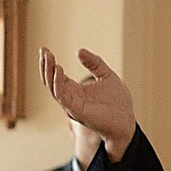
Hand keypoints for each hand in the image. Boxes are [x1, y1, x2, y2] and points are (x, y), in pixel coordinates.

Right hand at [40, 44, 136, 158]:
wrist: (127, 121)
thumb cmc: (118, 102)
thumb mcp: (106, 75)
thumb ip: (94, 63)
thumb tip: (79, 51)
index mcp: (75, 90)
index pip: (56, 75)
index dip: (50, 62)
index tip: (45, 48)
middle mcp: (70, 98)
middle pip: (50, 81)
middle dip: (45, 65)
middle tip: (44, 50)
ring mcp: (72, 106)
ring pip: (53, 88)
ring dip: (49, 72)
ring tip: (49, 57)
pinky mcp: (78, 111)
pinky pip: (63, 97)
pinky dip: (58, 84)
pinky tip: (59, 71)